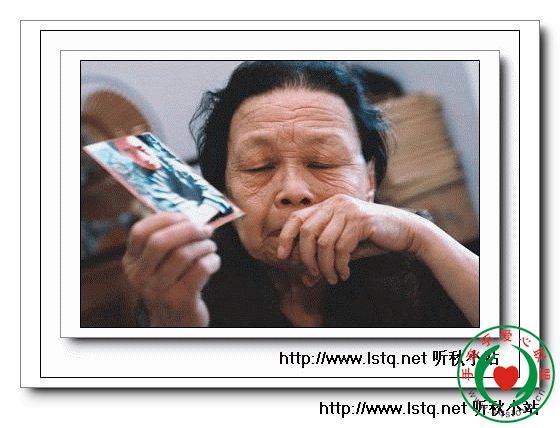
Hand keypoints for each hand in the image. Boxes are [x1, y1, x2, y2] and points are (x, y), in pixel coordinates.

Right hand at [122, 212, 220, 325]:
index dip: (164, 219)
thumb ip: (166, 241)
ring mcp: (158, 291)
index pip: (140, 232)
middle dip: (188, 229)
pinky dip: (212, 260)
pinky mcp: (180, 300)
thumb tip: (189, 215)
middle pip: (160, 242)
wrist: (176, 322)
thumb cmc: (171, 284)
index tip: (184, 217)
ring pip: (183, 254)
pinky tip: (214, 261)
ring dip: (204, 245)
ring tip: (210, 246)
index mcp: (132, 263)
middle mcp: (140, 277)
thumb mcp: (158, 265)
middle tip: (205, 229)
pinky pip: (200, 269)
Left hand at [277, 194, 419, 284]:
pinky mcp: (362, 220)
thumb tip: (306, 280)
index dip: (285, 237)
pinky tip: (345, 273)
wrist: (405, 231)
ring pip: (324, 243)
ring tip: (334, 277)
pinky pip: (341, 247)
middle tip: (315, 274)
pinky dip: (340, 265)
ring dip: (326, 266)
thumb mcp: (344, 250)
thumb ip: (324, 260)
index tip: (282, 256)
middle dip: (307, 258)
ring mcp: (349, 210)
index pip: (297, 218)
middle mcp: (336, 204)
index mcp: (328, 206)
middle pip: (307, 232)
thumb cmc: (372, 239)